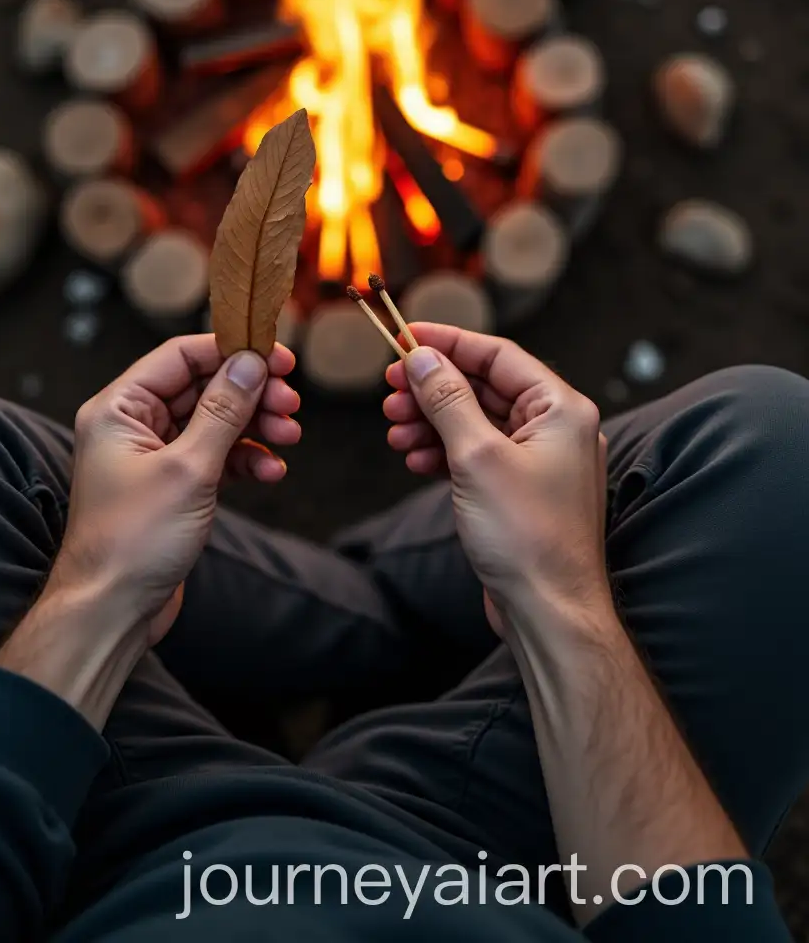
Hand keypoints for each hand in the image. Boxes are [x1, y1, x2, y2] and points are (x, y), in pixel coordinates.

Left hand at [54, 335, 299, 644]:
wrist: (111, 612)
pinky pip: (216, 456)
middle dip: (251, 393)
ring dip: (255, 425)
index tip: (279, 358)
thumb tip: (251, 363)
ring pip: (215, 421)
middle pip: (203, 386)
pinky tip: (271, 471)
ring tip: (290, 437)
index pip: (181, 357)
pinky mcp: (172, 486)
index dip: (232, 351)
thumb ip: (223, 410)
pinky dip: (245, 459)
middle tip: (290, 404)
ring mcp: (153, 456)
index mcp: (119, 408)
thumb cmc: (132, 542)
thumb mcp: (188, 469)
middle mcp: (133, 425)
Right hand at [383, 323, 606, 627]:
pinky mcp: (521, 491)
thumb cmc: (527, 537)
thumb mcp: (476, 457)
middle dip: (433, 388)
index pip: (499, 355)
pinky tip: (415, 458)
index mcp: (561, 409)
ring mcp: (539, 461)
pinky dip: (444, 452)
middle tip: (389, 392)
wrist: (549, 613)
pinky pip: (478, 454)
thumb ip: (447, 399)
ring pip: (476, 422)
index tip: (405, 336)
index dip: (449, 342)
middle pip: (484, 387)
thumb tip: (422, 357)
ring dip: (432, 421)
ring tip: (395, 431)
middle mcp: (556, 428)